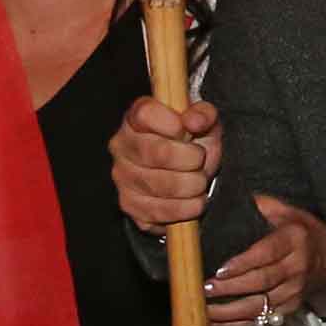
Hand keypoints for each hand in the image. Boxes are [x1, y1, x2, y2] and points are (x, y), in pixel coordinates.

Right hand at [111, 96, 217, 235]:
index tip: (189, 130)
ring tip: (199, 182)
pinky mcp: (129, 205)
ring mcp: (122, 178)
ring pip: (159, 186)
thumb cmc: (192, 141)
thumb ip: (203, 114)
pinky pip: (158, 212)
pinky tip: (192, 201)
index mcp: (136, 118)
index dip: (172, 123)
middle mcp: (122, 146)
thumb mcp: (204, 120)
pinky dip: (184, 210)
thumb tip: (194, 121)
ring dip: (191, 187)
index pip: (145, 114)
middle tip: (201, 161)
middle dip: (190, 160)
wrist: (188, 171)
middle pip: (155, 153)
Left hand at [202, 198, 325, 325]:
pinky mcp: (290, 307)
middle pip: (262, 281)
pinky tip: (217, 321)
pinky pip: (262, 320)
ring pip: (261, 305)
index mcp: (294, 240)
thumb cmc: (301, 230)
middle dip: (231, 287)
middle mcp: (297, 267)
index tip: (220, 269)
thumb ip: (261, 205)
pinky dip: (238, 324)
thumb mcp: (286, 211)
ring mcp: (295, 291)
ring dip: (231, 311)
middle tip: (205, 288)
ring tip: (206, 309)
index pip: (267, 253)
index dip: (243, 263)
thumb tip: (230, 201)